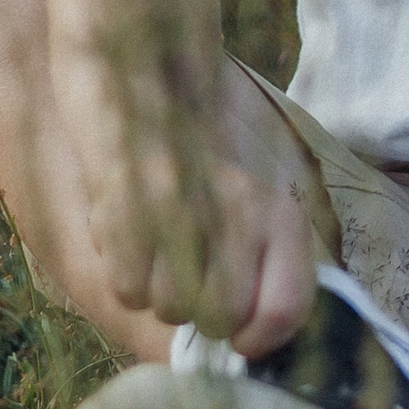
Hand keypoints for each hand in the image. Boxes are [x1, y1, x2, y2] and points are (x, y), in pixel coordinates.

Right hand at [56, 35, 317, 354]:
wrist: (151, 70)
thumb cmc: (210, 142)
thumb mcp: (262, 191)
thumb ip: (270, 259)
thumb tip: (256, 338)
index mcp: (279, 212)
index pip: (283, 312)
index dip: (260, 339)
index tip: (243, 336)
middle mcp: (237, 217)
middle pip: (219, 322)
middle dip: (201, 312)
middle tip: (191, 271)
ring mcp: (181, 216)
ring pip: (168, 310)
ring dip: (159, 289)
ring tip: (160, 242)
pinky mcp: (126, 212)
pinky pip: (126, 289)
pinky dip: (125, 272)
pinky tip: (132, 233)